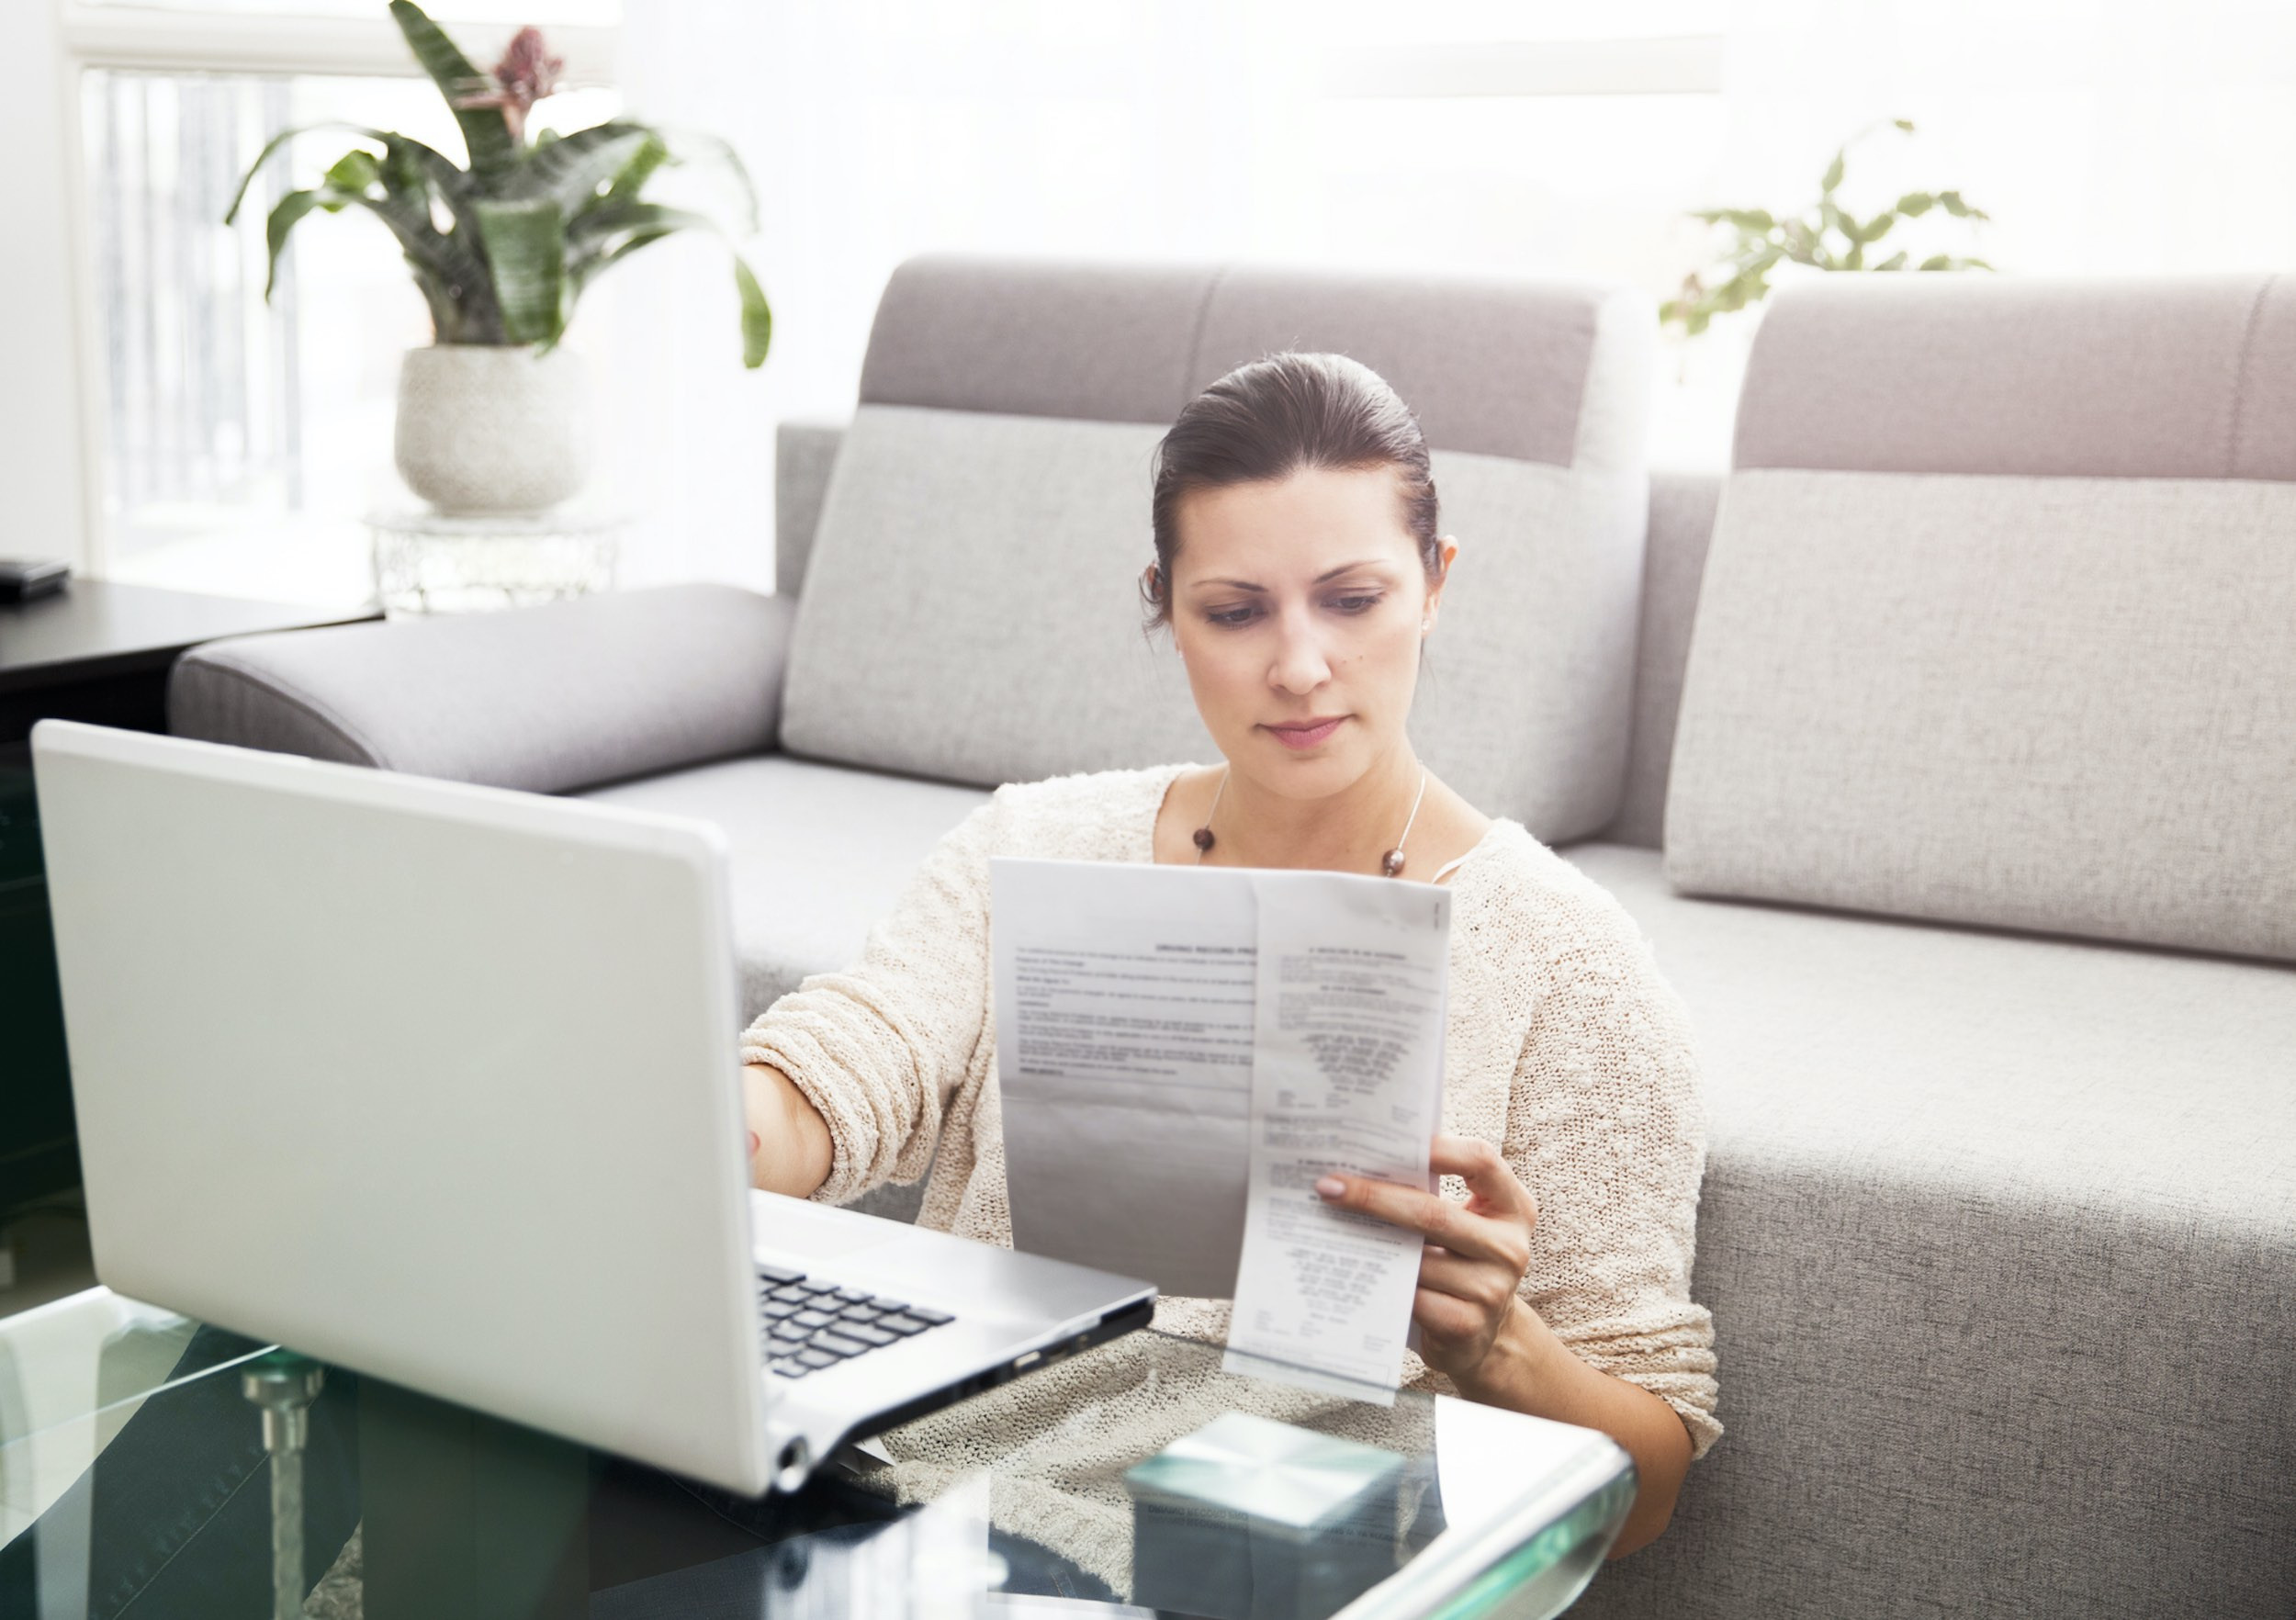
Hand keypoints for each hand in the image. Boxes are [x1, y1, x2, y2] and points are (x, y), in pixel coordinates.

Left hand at [1315, 1135, 1536, 1387]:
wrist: (1486, 1335)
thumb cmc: (1460, 1262)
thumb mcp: (1465, 1222)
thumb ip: (1434, 1193)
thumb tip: (1363, 1164)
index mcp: (1513, 1207)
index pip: (1481, 1161)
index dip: (1439, 1148)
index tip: (1389, 1141)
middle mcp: (1510, 1246)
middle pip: (1434, 1213)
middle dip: (1374, 1197)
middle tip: (1330, 1187)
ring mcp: (1493, 1289)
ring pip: (1417, 1260)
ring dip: (1370, 1244)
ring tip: (1330, 1227)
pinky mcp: (1468, 1326)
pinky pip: (1413, 1298)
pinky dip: (1384, 1284)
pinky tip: (1357, 1272)